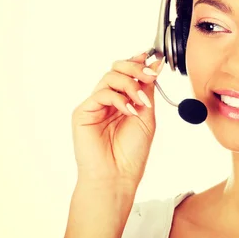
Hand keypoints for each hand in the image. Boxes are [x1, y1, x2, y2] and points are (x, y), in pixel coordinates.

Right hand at [70, 51, 162, 186]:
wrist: (117, 176)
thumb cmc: (131, 152)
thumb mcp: (147, 114)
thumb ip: (147, 90)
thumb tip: (155, 65)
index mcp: (122, 100)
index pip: (127, 73)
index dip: (138, 63)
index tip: (153, 60)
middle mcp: (107, 101)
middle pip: (116, 69)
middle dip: (135, 68)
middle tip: (149, 77)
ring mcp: (94, 105)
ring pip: (109, 77)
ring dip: (130, 84)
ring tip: (141, 102)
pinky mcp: (83, 112)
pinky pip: (101, 93)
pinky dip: (119, 99)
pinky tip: (129, 111)